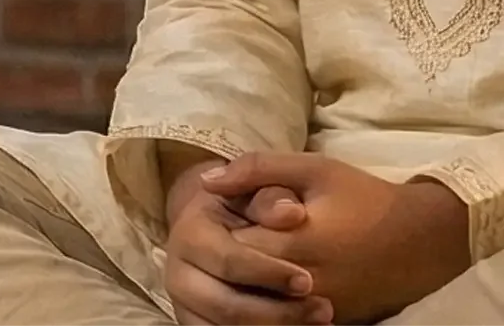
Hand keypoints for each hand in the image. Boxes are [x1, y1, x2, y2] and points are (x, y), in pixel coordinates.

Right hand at [164, 158, 331, 325]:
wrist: (220, 223)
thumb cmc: (246, 202)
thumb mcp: (258, 190)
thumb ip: (272, 197)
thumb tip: (293, 214)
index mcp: (189, 234)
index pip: (229, 261)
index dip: (270, 273)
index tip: (309, 281)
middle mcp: (178, 274)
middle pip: (226, 306)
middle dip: (278, 313)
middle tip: (324, 311)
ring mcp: (184, 305)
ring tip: (319, 323)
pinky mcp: (195, 324)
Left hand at [205, 154, 470, 323]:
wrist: (418, 240)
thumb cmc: (365, 198)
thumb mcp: (315, 169)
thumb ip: (258, 169)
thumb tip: (208, 181)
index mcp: (292, 243)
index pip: (228, 247)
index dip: (219, 230)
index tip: (223, 215)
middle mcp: (297, 286)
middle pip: (236, 282)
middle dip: (227, 261)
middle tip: (232, 239)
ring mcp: (310, 312)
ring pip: (252, 309)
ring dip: (243, 287)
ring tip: (247, 262)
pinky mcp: (322, 325)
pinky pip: (277, 321)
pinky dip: (265, 304)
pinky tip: (265, 285)